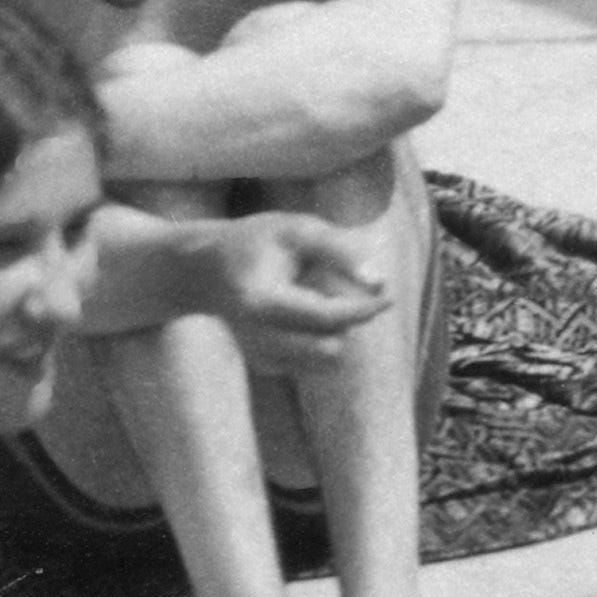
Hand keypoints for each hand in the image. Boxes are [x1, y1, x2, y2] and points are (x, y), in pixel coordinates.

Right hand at [212, 212, 393, 368]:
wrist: (209, 270)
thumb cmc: (258, 243)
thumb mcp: (296, 229)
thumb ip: (339, 249)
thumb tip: (380, 282)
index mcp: (261, 303)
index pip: (325, 317)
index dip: (362, 309)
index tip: (388, 295)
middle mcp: (257, 339)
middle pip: (331, 346)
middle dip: (347, 321)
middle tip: (333, 285)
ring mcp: (261, 357)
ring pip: (328, 360)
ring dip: (336, 332)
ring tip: (311, 297)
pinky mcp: (268, 366)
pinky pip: (317, 362)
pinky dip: (321, 339)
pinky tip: (299, 314)